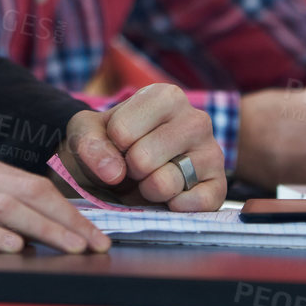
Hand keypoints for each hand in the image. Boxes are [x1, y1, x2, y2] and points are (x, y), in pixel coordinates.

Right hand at [0, 150, 111, 257]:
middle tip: (99, 245)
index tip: (95, 231)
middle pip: (27, 192)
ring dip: (44, 229)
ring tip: (72, 249)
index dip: (68, 207)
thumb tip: (23, 233)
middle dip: (69, 219)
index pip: (30, 184)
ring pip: (4, 206)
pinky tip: (14, 250)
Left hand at [58, 82, 225, 210]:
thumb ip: (89, 144)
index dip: (111, 147)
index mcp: (165, 96)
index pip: (121, 132)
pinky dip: (172, 209)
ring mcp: (212, 153)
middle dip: (128, 171)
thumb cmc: (109, 145)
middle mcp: (196, 119)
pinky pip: (194, 205)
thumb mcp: (86, 133)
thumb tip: (113, 172)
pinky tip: (169, 198)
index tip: (119, 144)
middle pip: (142, 159)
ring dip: (147, 191)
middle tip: (135, 166)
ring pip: (165, 183)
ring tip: (151, 179)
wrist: (126, 171)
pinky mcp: (219, 187)